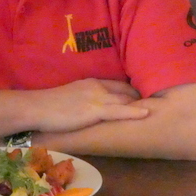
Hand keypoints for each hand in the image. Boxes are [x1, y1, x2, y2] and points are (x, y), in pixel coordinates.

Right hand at [28, 79, 148, 132]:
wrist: (35, 107)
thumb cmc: (48, 106)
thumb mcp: (70, 97)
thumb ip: (84, 98)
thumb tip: (90, 108)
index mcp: (91, 83)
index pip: (118, 85)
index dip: (132, 92)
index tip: (144, 97)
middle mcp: (96, 87)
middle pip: (125, 91)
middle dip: (141, 97)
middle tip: (159, 103)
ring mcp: (96, 98)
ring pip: (125, 100)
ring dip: (142, 104)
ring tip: (160, 108)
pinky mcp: (94, 111)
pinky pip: (119, 111)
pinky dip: (134, 112)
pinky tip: (147, 113)